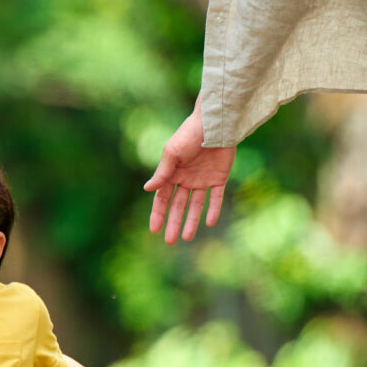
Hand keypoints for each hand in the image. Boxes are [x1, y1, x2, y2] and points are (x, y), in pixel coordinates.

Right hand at [143, 109, 233, 243]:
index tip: (154, 229)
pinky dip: (213, 209)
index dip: (158, 214)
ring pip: (196, 205)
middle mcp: (186, 178)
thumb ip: (162, 172)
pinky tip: (209, 222)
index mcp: (172, 173)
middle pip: (178, 206)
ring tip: (187, 238)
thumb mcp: (172, 153)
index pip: (162, 198)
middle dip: (174, 223)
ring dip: (191, 221)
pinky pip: (216, 198)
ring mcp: (203, 179)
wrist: (215, 124)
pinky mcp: (219, 178)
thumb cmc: (189, 134)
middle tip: (170, 241)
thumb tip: (147, 189)